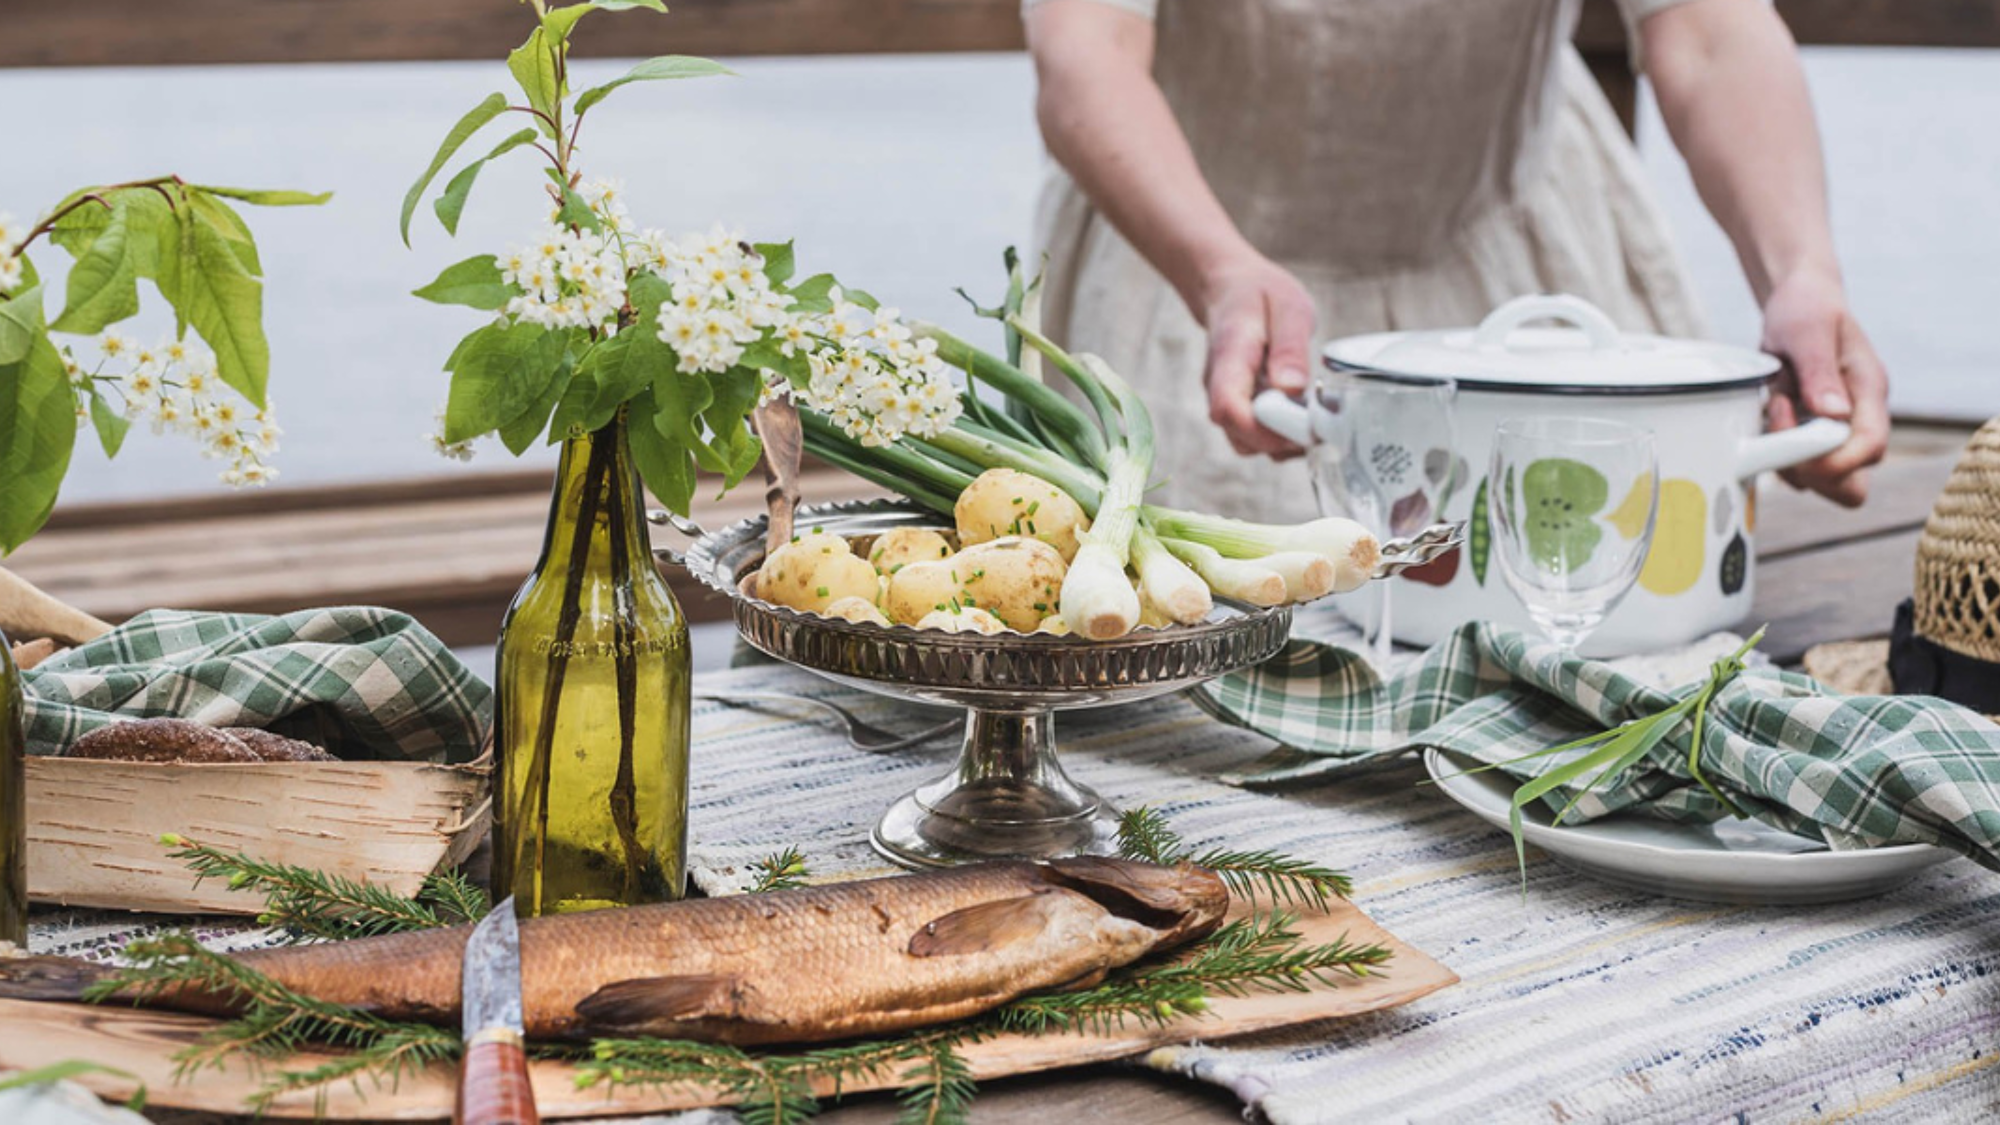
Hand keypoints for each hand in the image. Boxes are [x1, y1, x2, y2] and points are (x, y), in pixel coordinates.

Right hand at [1193, 251, 1316, 457]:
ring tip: (1317, 417)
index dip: (1264, 428)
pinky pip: (1256, 436)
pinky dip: (1282, 437)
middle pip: (1239, 436)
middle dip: (1282, 441)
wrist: (1231, 290)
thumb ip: (1289, 347)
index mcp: (1229, 357)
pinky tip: (1306, 415)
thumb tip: (1293, 388)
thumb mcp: (1288, 307)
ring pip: (1248, 443)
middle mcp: (1219, 386)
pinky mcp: (1240, 408)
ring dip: (1284, 442)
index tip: (1302, 423)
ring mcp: (1227, 400)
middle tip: (1321, 422)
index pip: (1228, 408)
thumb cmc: (1259, 294)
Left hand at [1759, 269, 1888, 506]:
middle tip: (1780, 434)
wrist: (1798, 300)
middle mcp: (1859, 417)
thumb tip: (1834, 414)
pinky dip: (1775, 453)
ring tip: (1773, 407)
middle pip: (1854, 482)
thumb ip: (1820, 371)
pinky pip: (1797, 466)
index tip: (1795, 438)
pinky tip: (1765, 415)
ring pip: (1823, 482)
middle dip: (1812, 474)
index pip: (1870, 447)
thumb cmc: (1806, 309)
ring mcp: (1837, 429)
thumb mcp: (1807, 331)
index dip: (1833, 459)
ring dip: (1787, 461)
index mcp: (1869, 391)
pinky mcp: (1813, 433)